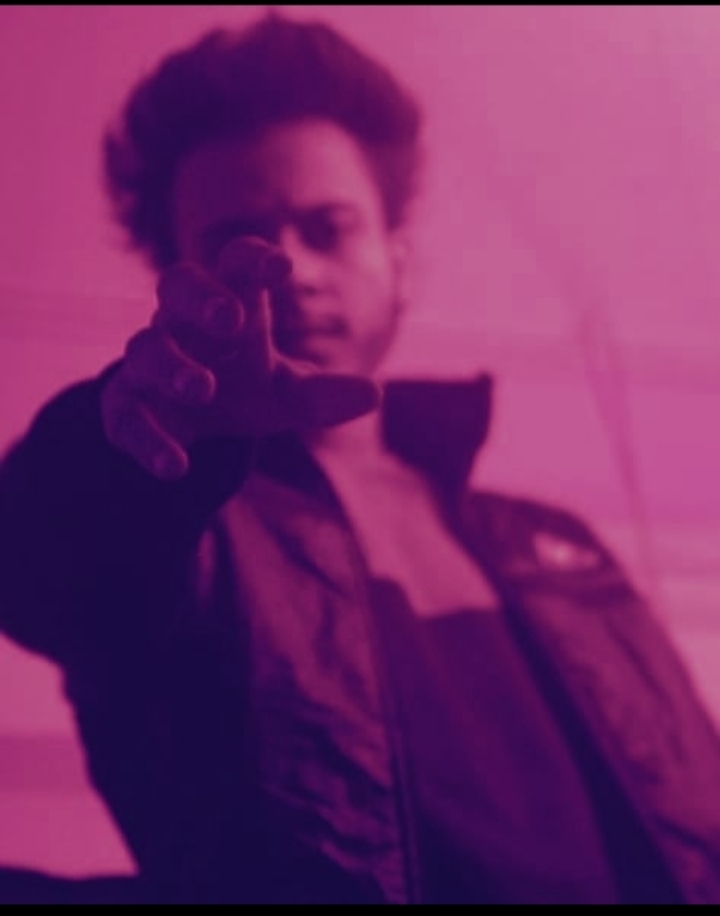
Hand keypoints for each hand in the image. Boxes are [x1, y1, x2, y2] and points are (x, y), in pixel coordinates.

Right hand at [100, 237, 379, 479]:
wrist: (187, 426)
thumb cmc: (242, 390)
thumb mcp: (286, 395)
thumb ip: (325, 394)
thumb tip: (375, 394)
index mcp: (228, 307)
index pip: (235, 265)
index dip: (253, 259)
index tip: (281, 267)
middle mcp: (182, 326)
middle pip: (177, 285)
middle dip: (202, 297)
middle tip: (232, 318)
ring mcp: (148, 365)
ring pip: (146, 347)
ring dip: (174, 365)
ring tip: (204, 389)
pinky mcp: (125, 408)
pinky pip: (128, 416)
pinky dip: (150, 439)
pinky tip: (176, 467)